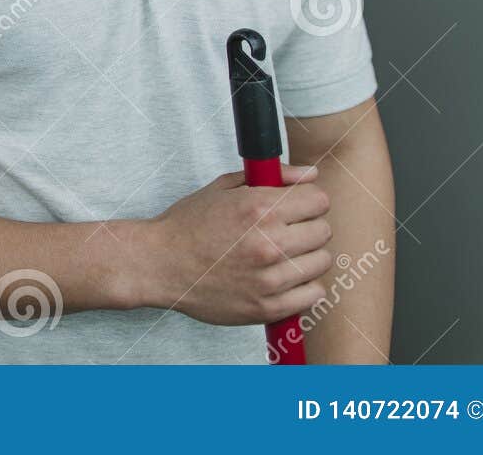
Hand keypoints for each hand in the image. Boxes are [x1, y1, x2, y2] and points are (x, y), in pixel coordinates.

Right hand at [128, 165, 332, 324]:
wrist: (160, 264)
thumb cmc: (189, 224)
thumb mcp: (224, 188)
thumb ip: (274, 177)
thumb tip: (311, 174)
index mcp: (259, 208)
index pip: (319, 200)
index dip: (309, 201)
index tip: (298, 207)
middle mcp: (269, 242)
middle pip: (323, 230)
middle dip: (308, 226)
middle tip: (287, 230)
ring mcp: (269, 278)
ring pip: (321, 262)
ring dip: (306, 256)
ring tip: (282, 255)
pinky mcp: (267, 307)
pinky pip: (313, 295)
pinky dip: (303, 286)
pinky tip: (282, 278)